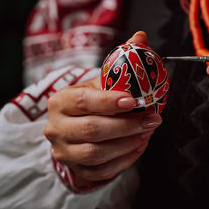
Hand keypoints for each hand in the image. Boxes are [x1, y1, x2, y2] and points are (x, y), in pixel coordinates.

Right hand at [44, 32, 161, 186]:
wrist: (75, 129)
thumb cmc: (91, 102)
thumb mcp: (101, 82)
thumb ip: (121, 61)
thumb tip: (140, 37)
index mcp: (60, 101)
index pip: (82, 100)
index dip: (109, 101)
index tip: (134, 100)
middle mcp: (56, 128)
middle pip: (92, 130)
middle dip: (128, 125)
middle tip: (153, 119)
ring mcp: (64, 152)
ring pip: (96, 154)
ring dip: (128, 144)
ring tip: (147, 132)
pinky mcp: (75, 171)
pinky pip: (102, 171)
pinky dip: (125, 160)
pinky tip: (139, 146)